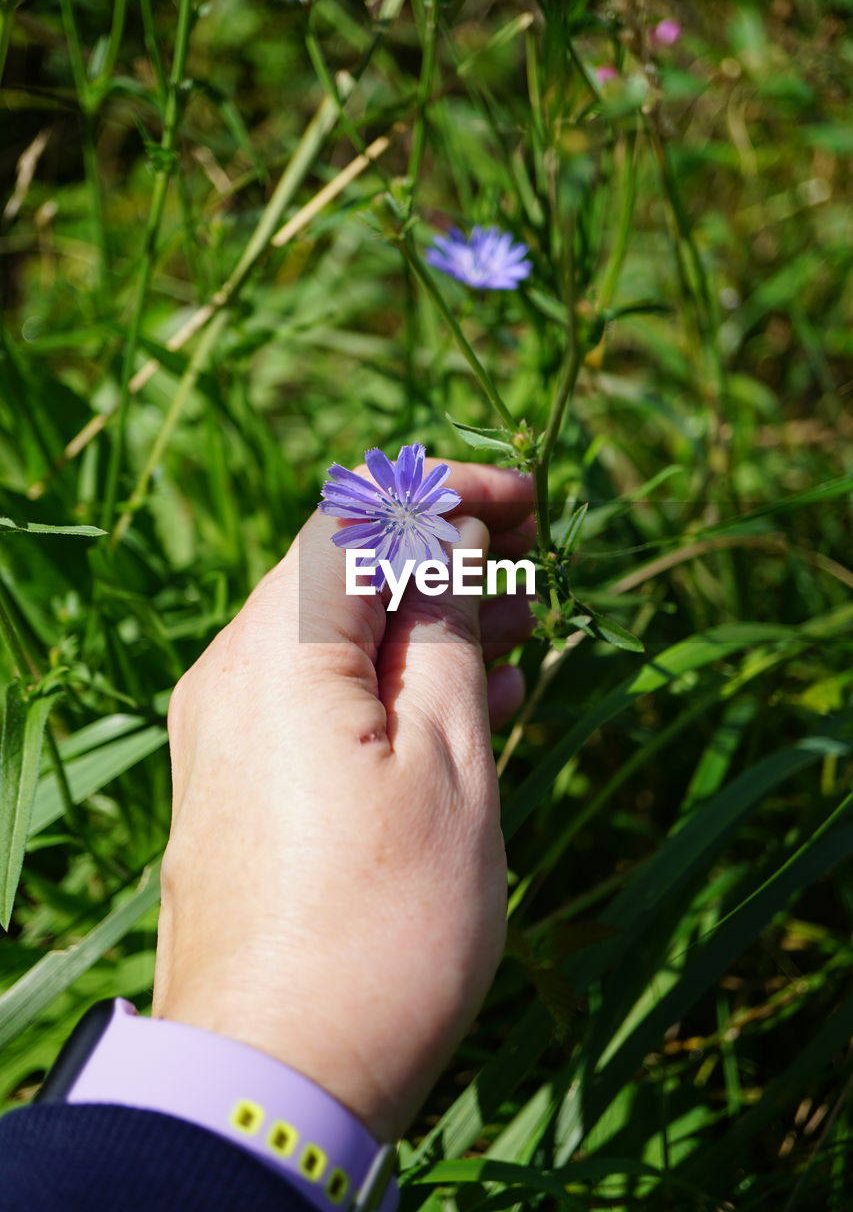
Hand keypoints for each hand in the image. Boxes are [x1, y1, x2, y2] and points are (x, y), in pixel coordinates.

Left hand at [152, 460, 533, 1140]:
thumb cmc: (385, 924)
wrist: (277, 1076)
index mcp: (279, 652)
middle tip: (534, 571)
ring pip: (335, 640)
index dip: (447, 495)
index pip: (357, 519)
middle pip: (343, 575)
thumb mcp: (451, 764)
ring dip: (426, 625)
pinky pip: (318, 701)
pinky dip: (392, 686)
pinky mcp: (242, 786)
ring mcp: (228, 734)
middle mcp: (233, 677)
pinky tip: (470, 706)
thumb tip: (451, 553)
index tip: (528, 501)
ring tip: (521, 639)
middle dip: (442, 558)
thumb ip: (451, 637)